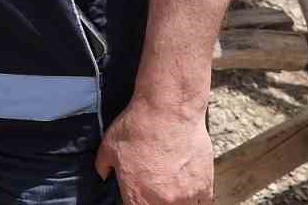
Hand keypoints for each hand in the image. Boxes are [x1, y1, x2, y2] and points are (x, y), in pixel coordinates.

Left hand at [95, 99, 211, 203]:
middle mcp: (162, 202)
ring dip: (175, 201)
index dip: (135, 202)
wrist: (168, 111)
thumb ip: (104, 166)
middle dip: (155, 200)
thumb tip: (103, 174)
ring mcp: (185, 197)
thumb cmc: (139, 127)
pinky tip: (187, 187)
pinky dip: (194, 198)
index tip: (138, 195)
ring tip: (170, 186)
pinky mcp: (204, 187)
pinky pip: (201, 203)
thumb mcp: (108, 146)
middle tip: (154, 187)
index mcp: (137, 196)